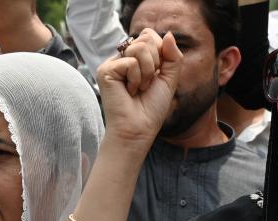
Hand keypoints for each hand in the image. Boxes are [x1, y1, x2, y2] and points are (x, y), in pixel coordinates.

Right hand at [96, 29, 182, 146]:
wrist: (138, 129)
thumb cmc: (151, 108)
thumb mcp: (169, 77)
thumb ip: (172, 55)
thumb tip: (168, 34)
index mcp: (135, 58)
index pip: (149, 36)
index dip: (160, 53)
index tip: (156, 75)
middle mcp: (122, 58)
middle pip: (146, 39)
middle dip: (155, 63)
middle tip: (146, 84)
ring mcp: (112, 64)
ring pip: (139, 48)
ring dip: (146, 72)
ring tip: (138, 88)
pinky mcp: (105, 71)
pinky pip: (131, 62)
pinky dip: (136, 78)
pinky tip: (129, 91)